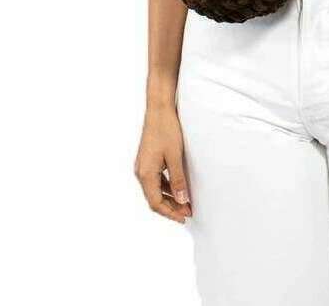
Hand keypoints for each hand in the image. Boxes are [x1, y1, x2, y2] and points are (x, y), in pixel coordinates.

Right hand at [134, 104, 191, 222]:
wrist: (159, 110)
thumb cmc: (166, 130)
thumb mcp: (175, 156)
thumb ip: (178, 180)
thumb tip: (182, 201)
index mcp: (145, 174)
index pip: (156, 203)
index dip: (170, 213)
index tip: (184, 217)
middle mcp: (141, 172)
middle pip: (154, 198)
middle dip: (171, 207)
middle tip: (188, 212)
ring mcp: (143, 166)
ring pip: (155, 190)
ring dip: (169, 198)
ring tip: (185, 202)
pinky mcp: (147, 160)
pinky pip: (156, 180)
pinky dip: (166, 187)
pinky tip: (178, 188)